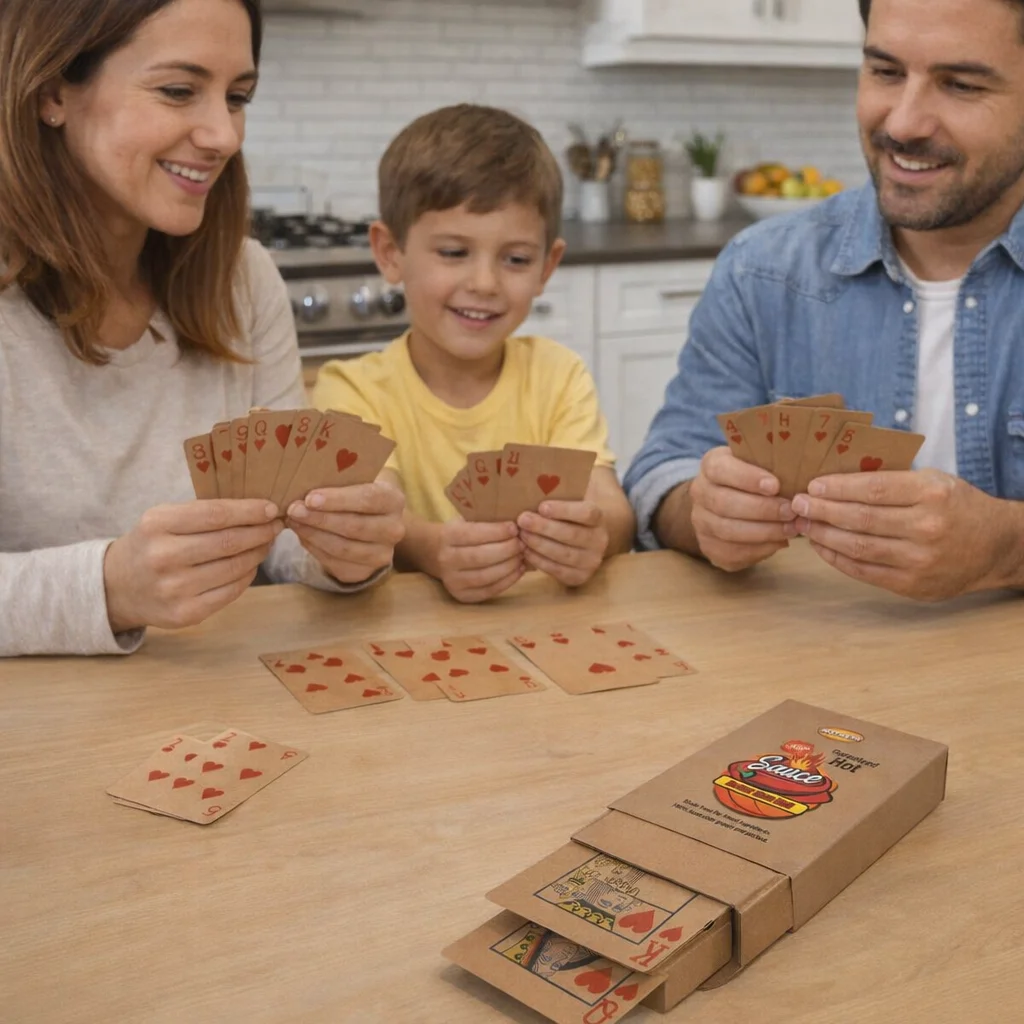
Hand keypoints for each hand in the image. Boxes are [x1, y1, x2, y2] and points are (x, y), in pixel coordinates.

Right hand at [104, 500, 282, 632]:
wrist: (118, 587)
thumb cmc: (151, 545)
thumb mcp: (164, 519)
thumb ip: (203, 514)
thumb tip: (257, 510)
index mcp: (157, 525)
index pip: (214, 514)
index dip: (248, 511)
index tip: (270, 508)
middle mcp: (163, 557)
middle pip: (229, 542)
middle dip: (260, 532)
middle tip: (275, 525)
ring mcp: (174, 589)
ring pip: (234, 567)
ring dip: (258, 553)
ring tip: (266, 543)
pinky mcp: (185, 614)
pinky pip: (231, 591)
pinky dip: (247, 575)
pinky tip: (251, 565)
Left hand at [287, 480, 405, 584]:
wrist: (371, 521)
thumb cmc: (357, 493)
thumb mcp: (355, 480)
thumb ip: (337, 480)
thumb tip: (303, 485)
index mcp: (394, 500)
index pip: (368, 499)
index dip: (338, 500)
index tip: (310, 498)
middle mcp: (394, 529)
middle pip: (354, 526)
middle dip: (320, 519)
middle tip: (294, 510)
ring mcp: (382, 554)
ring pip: (343, 548)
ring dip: (313, 535)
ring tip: (294, 522)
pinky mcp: (364, 572)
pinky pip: (335, 563)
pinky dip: (314, 548)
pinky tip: (302, 535)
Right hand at [435, 519, 523, 602]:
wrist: (434, 553)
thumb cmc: (459, 533)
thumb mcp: (465, 520)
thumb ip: (485, 520)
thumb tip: (516, 521)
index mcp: (447, 536)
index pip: (472, 534)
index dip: (496, 532)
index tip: (514, 528)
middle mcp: (446, 560)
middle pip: (480, 556)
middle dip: (506, 549)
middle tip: (522, 543)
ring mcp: (452, 580)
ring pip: (485, 576)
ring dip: (509, 566)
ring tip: (522, 556)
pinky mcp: (462, 595)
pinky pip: (488, 591)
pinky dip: (508, 581)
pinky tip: (519, 570)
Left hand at [518, 500, 608, 586]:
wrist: (585, 540)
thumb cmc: (569, 516)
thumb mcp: (571, 501)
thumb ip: (559, 493)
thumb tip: (535, 482)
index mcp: (599, 518)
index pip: (586, 513)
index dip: (564, 510)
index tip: (542, 506)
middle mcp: (600, 541)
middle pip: (572, 535)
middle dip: (544, 528)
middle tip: (522, 520)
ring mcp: (591, 561)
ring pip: (564, 554)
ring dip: (539, 545)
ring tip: (521, 535)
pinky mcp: (580, 577)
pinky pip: (558, 571)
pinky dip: (539, 561)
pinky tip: (525, 551)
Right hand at [689, 447, 797, 570]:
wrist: (729, 502)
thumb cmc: (755, 479)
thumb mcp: (760, 463)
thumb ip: (773, 465)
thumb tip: (801, 474)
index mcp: (711, 465)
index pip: (721, 469)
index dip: (746, 478)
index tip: (775, 485)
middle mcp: (700, 492)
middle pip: (724, 503)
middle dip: (762, 509)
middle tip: (791, 512)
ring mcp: (700, 521)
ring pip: (727, 530)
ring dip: (764, 532)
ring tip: (791, 529)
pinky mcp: (708, 546)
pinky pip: (731, 552)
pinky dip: (759, 549)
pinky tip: (779, 542)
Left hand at [793, 469, 1013, 600]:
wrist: (995, 547)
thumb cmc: (956, 506)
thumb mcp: (933, 481)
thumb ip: (892, 480)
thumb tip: (836, 479)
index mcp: (932, 494)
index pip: (874, 489)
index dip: (838, 487)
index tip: (812, 486)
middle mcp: (927, 527)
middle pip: (861, 519)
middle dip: (822, 511)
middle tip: (798, 504)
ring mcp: (920, 560)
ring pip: (858, 547)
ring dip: (824, 535)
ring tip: (804, 524)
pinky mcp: (912, 585)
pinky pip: (864, 571)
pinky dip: (837, 558)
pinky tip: (821, 546)